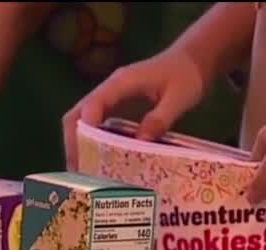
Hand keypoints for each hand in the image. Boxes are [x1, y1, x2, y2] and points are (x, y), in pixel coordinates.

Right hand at [63, 48, 207, 169]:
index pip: (92, 105)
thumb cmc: (186, 75)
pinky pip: (95, 126)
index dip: (85, 129)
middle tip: (78, 171)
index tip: (86, 154)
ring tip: (84, 172)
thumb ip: (161, 118)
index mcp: (121, 83)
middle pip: (76, 115)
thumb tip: (140, 141)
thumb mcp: (180, 96)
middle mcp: (108, 90)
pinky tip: (98, 162)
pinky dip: (91, 144)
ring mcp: (109, 99)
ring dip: (79, 146)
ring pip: (81, 122)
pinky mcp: (114, 108)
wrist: (191, 60)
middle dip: (73, 143)